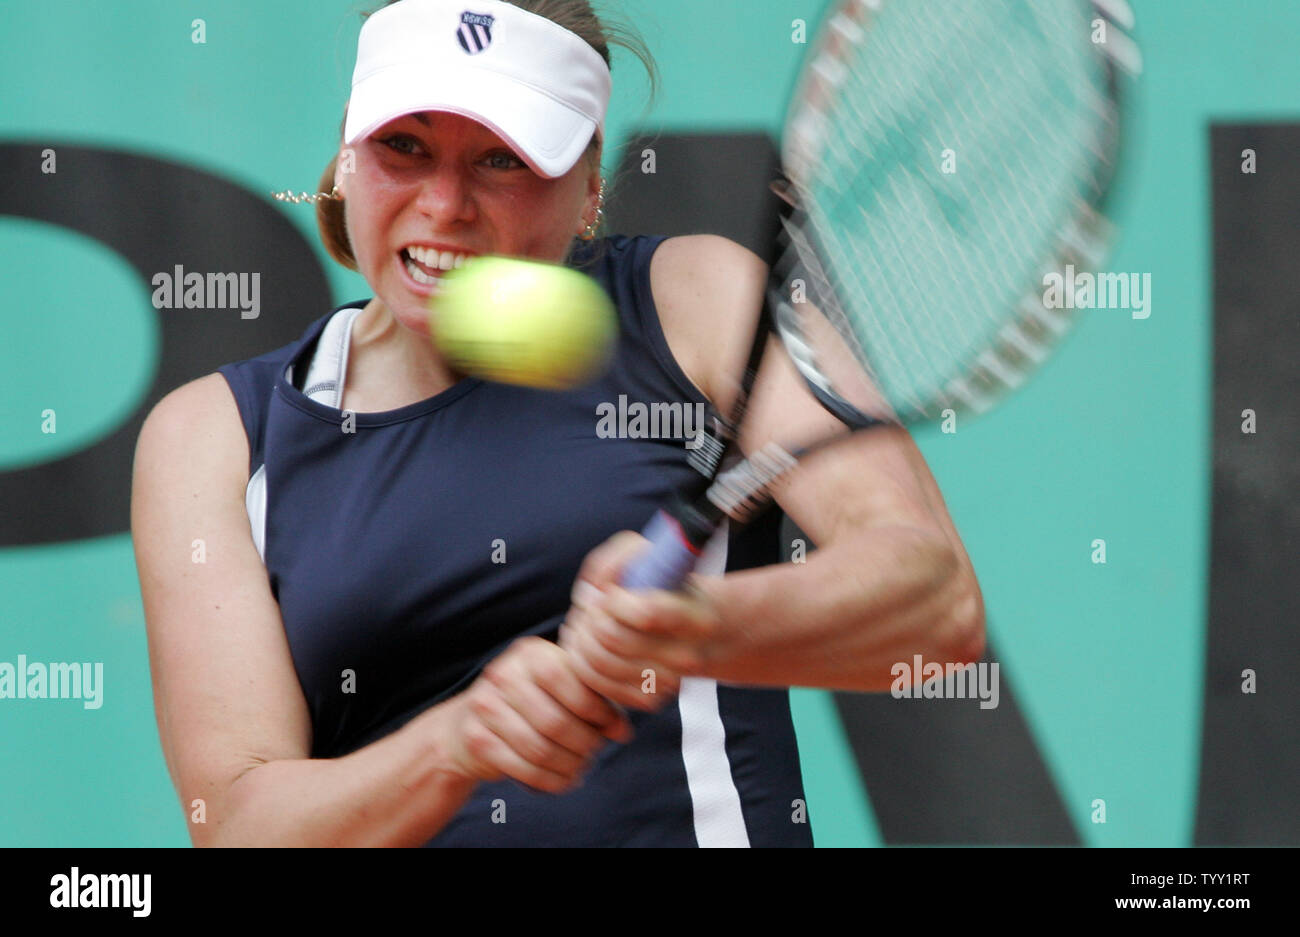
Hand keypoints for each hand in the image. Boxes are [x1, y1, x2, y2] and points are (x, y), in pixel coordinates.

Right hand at [436, 637, 631, 793]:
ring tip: (581, 766)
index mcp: (531, 653)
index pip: (570, 682)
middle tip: (595, 752)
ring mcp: (485, 706)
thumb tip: (622, 731)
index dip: (599, 710)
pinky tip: (564, 779)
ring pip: (540, 749)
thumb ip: (594, 701)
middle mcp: (504, 674)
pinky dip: (551, 781)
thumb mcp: (560, 689)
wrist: (468, 722)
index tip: (616, 730)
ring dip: (570, 765)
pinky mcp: (477, 739)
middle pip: (556, 721)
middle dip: (585, 744)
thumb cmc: (531, 703)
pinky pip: (523, 769)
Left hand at [558, 531, 723, 712]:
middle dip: (589, 618)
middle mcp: (688, 655)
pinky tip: (591, 646)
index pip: (645, 613)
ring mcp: (669, 683)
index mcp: (696, 617)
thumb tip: (595, 591)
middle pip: (611, 638)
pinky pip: (596, 684)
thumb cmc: (659, 585)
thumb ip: (615, 561)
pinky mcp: (649, 700)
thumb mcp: (644, 557)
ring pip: (598, 662)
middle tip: (590, 608)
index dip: (614, 600)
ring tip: (585, 624)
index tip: (611, 592)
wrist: (685, 628)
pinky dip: (583, 664)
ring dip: (580, 639)